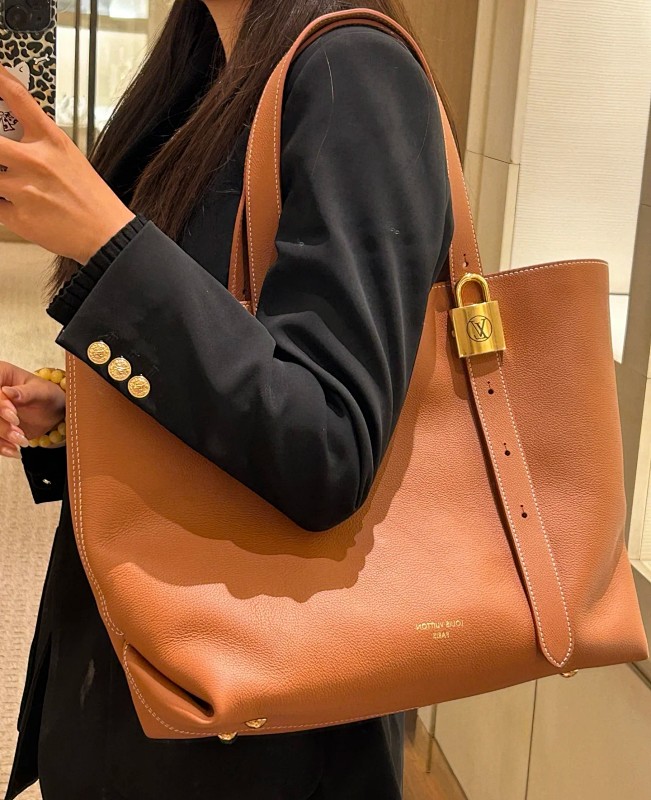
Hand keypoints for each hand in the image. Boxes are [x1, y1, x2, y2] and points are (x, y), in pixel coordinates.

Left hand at [0, 63, 135, 263]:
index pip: (16, 97)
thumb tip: (12, 131)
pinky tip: (17, 205)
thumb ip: (39, 142)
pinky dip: (2, 204)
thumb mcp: (71, 157)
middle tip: (1, 150)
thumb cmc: (92, 199)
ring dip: (0, 180)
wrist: (107, 235)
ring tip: (12, 184)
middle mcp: (35, 161)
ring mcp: (23, 189)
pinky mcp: (18, 216)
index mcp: (51, 141)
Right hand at [0, 361, 65, 458]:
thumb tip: (7, 391)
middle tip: (20, 435)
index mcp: (0, 373)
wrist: (51, 411)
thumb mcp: (42, 392)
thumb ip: (25, 392)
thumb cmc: (48, 395)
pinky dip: (1, 446)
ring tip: (22, 442)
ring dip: (2, 437)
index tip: (14, 417)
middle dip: (2, 425)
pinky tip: (14, 451)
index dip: (0, 405)